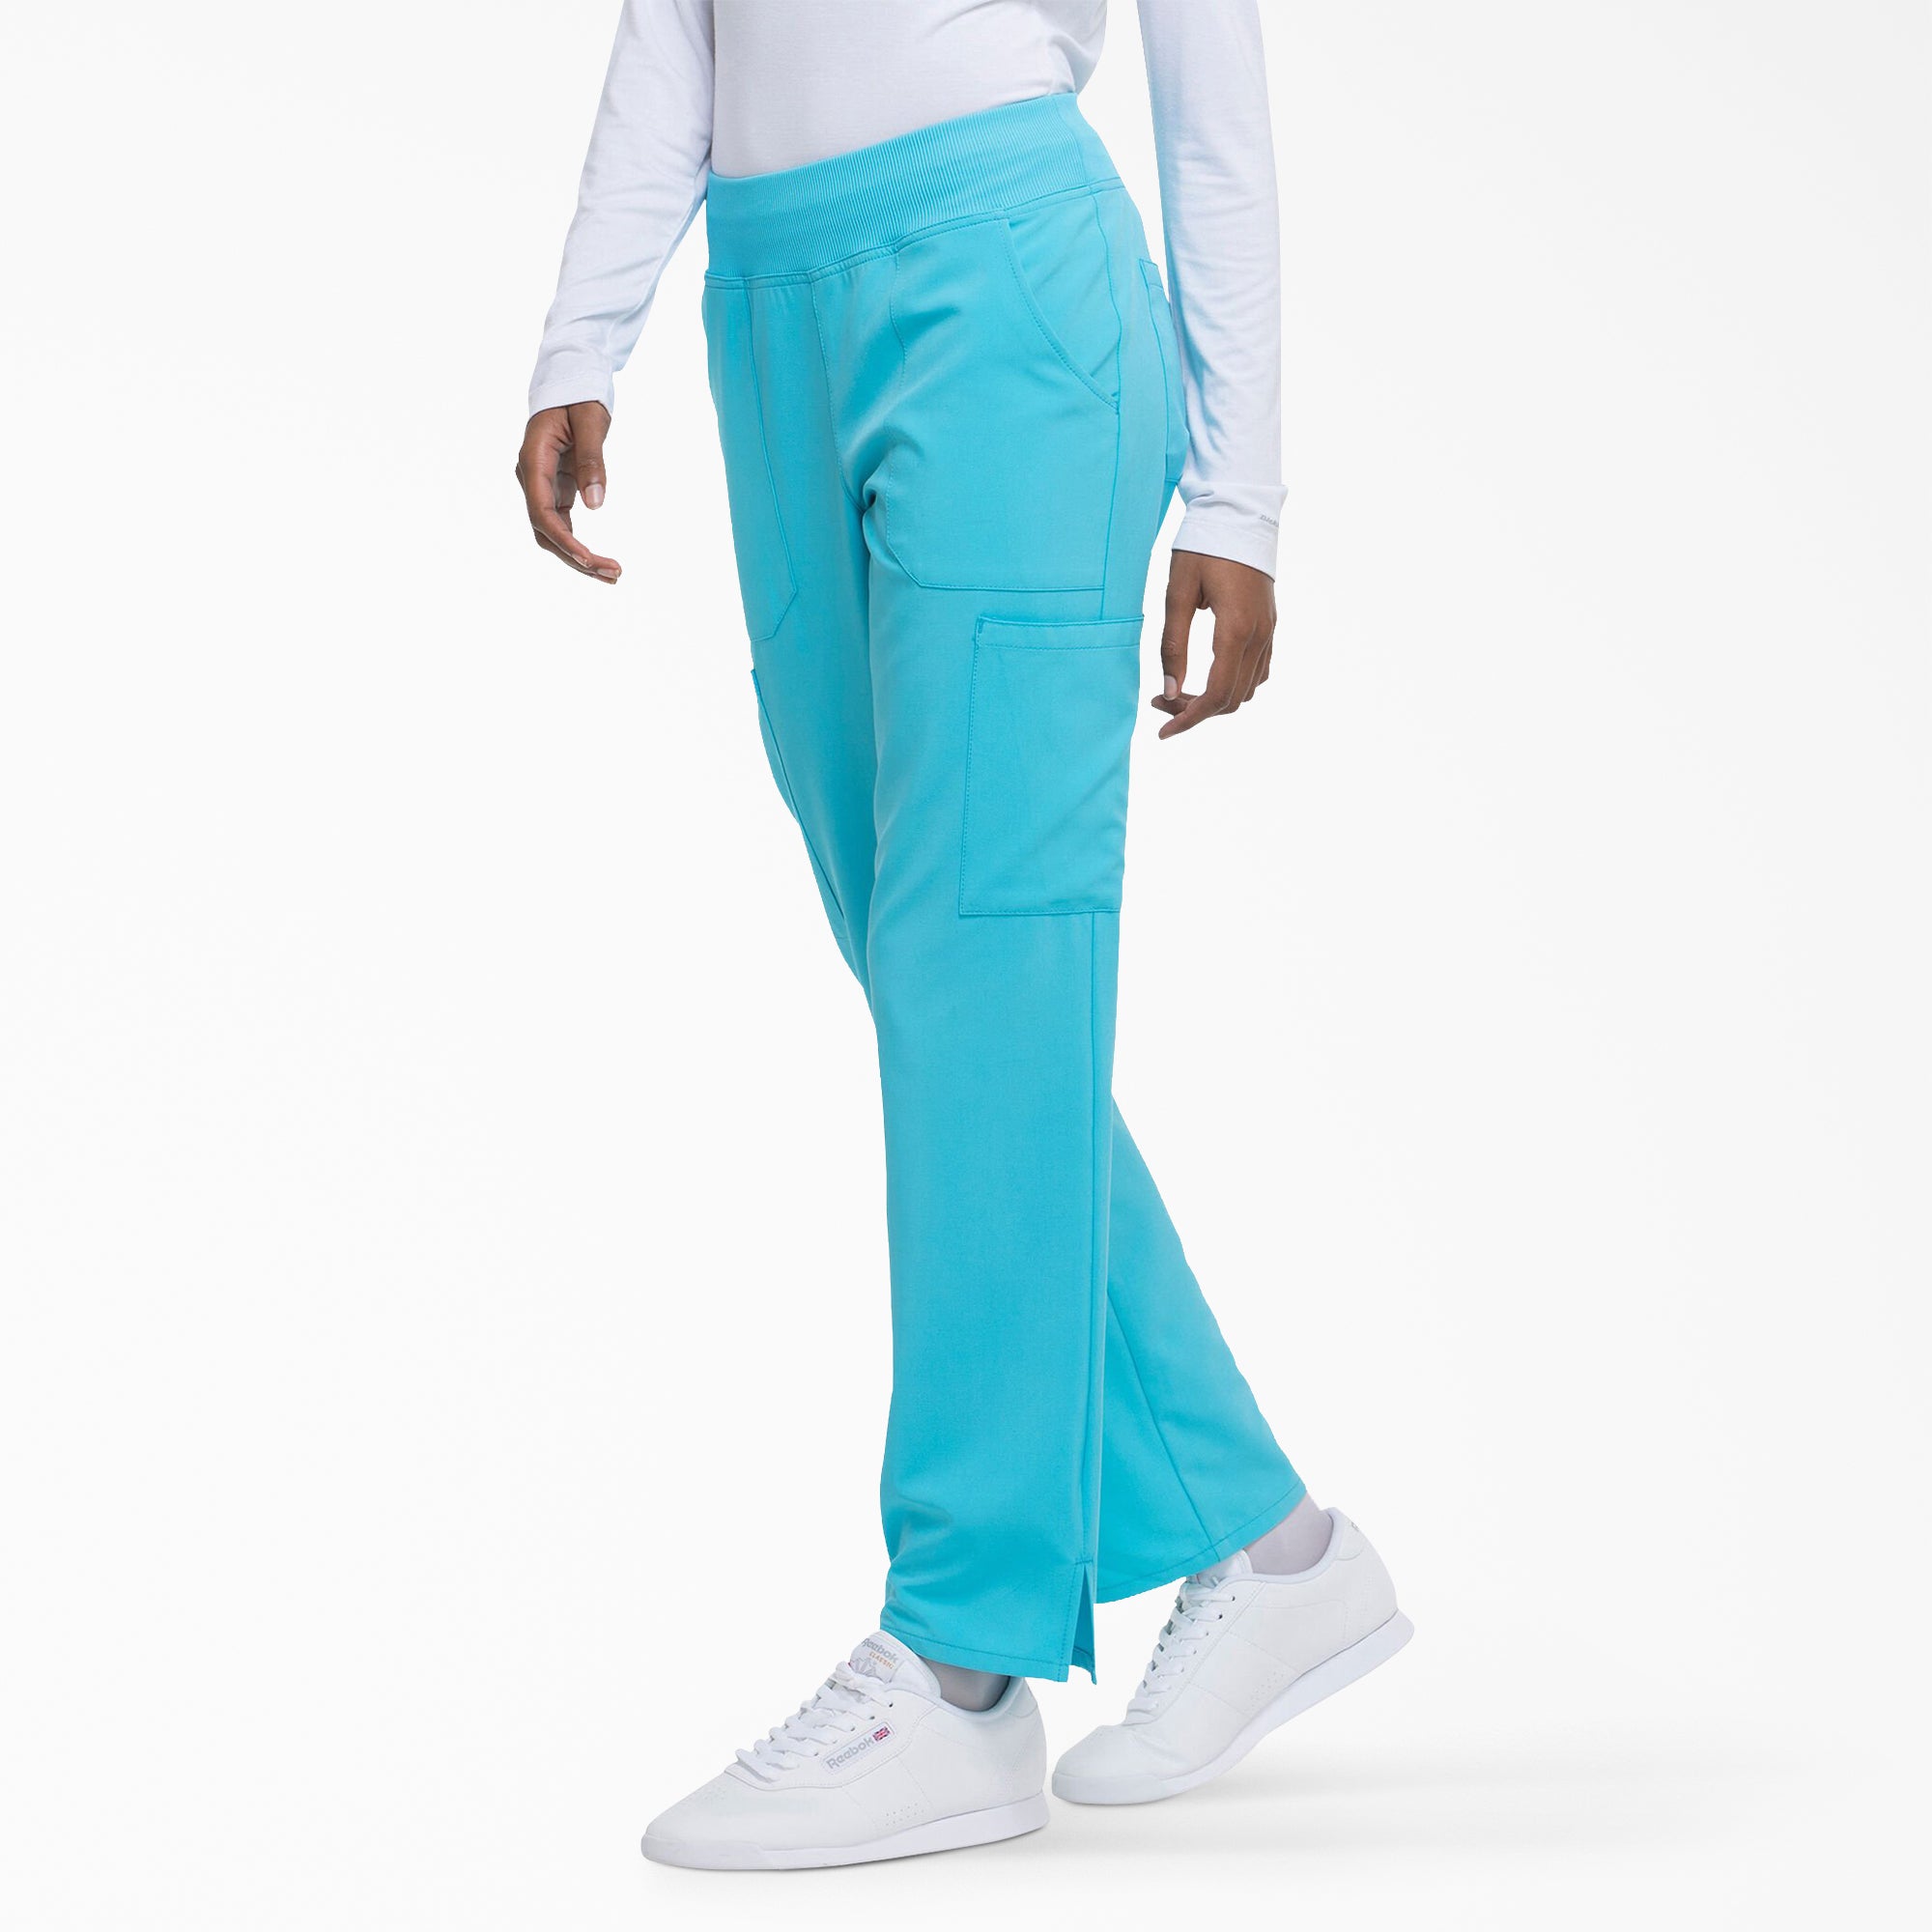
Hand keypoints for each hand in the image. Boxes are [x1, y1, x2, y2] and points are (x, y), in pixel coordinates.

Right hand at [516, 403, 620, 581]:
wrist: (570, 383)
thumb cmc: (579, 398)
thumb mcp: (590, 423)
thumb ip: (591, 461)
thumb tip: (596, 505)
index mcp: (533, 460)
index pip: (542, 512)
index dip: (564, 541)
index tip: (589, 560)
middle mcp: (531, 477)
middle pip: (545, 531)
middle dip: (576, 558)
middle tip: (613, 575)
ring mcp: (541, 486)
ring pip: (552, 533)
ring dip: (578, 557)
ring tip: (612, 575)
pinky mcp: (555, 490)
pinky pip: (562, 525)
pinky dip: (579, 544)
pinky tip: (600, 562)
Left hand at [1152, 550, 1275, 737]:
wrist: (1239, 513)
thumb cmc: (1204, 547)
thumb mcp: (1177, 593)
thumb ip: (1173, 645)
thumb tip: (1169, 691)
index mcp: (1236, 630)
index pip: (1216, 695)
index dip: (1188, 719)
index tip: (1163, 731)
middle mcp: (1259, 636)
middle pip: (1232, 699)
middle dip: (1195, 710)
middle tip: (1160, 701)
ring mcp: (1268, 631)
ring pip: (1247, 689)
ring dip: (1214, 699)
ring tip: (1178, 689)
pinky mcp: (1269, 625)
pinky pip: (1258, 671)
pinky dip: (1233, 684)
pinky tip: (1207, 675)